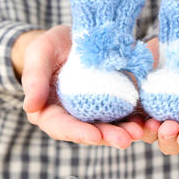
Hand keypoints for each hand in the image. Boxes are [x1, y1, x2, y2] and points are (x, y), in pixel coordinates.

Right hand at [17, 25, 145, 148]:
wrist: (74, 38)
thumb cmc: (51, 47)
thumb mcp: (40, 54)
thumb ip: (35, 79)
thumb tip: (30, 107)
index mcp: (51, 111)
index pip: (62, 127)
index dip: (78, 132)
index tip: (94, 136)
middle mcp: (75, 116)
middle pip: (90, 131)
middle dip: (108, 136)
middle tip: (125, 140)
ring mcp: (96, 111)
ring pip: (110, 125)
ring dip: (125, 131)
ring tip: (140, 132)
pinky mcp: (114, 102)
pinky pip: (125, 113)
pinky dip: (136, 117)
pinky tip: (148, 120)